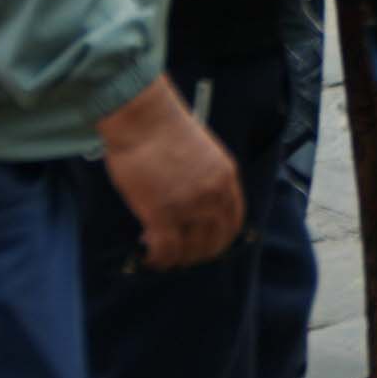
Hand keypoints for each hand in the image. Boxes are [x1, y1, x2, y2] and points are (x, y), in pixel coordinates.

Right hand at [95, 82, 243, 268]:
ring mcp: (188, 206)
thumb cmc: (165, 130)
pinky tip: (148, 257)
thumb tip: (193, 210)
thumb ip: (205, 181)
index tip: (205, 246)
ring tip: (161, 255)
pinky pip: (165, 250)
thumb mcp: (202, 154)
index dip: (219, 240)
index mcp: (226, 178)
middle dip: (197, 254)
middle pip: (213, 241)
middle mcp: (212, 195)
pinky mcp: (161, 214)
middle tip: (180, 255)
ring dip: (176, 259)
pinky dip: (157, 259)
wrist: (143, 118)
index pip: (233, 221)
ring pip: (189, 250)